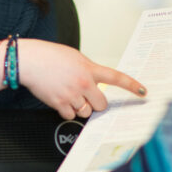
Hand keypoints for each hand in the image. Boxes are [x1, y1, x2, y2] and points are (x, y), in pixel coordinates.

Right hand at [17, 39, 146, 119]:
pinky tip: (60, 99)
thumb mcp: (74, 57)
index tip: (142, 91)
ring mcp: (72, 94)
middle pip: (101, 104)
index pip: (116, 77)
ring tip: (69, 94)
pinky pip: (70, 115)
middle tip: (86, 96)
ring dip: (80, 107)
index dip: (131, 85)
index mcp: (89, 68)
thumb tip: (93, 83)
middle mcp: (83, 83)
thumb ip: (87, 69)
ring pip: (86, 112)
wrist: (29, 61)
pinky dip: (66, 111)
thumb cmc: (48, 56)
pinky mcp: (59, 103)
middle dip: (96, 103)